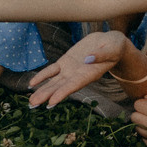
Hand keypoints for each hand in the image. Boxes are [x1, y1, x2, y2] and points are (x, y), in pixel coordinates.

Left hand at [28, 31, 144, 107]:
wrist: (110, 42)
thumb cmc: (116, 46)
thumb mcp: (112, 49)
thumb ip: (101, 55)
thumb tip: (88, 59)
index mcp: (90, 74)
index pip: (74, 85)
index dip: (62, 93)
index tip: (51, 102)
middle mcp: (78, 75)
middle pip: (60, 87)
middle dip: (47, 95)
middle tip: (33, 104)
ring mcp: (71, 69)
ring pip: (54, 81)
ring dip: (42, 90)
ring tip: (31, 101)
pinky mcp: (66, 61)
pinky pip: (51, 70)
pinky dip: (42, 76)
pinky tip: (32, 84)